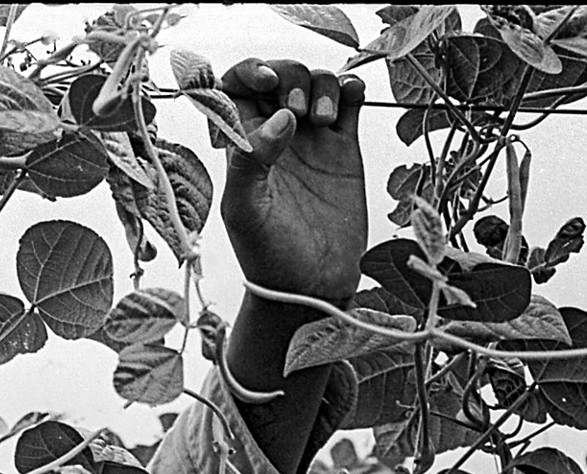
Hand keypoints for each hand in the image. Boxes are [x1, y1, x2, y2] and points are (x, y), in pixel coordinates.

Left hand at [217, 59, 366, 302]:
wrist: (310, 286)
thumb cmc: (267, 256)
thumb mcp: (244, 211)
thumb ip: (250, 162)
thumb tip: (280, 119)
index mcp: (242, 147)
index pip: (234, 90)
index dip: (247, 74)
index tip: (265, 83)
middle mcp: (274, 138)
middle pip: (278, 77)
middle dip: (288, 76)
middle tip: (297, 111)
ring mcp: (310, 140)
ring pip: (315, 84)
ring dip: (321, 85)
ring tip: (323, 122)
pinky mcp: (344, 148)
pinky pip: (349, 102)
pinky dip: (351, 88)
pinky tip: (351, 99)